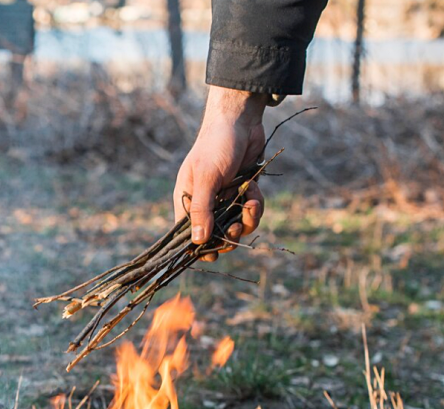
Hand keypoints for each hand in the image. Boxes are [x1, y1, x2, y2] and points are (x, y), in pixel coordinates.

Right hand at [173, 87, 267, 261]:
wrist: (241, 120)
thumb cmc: (217, 145)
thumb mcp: (208, 177)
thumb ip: (203, 210)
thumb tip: (197, 241)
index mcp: (188, 200)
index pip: (188, 233)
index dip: (199, 247)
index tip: (213, 253)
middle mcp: (205, 202)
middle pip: (216, 235)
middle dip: (229, 234)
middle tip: (237, 226)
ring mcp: (225, 198)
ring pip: (237, 225)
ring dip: (247, 219)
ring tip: (251, 202)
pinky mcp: (242, 192)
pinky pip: (250, 211)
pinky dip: (255, 205)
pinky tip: (254, 189)